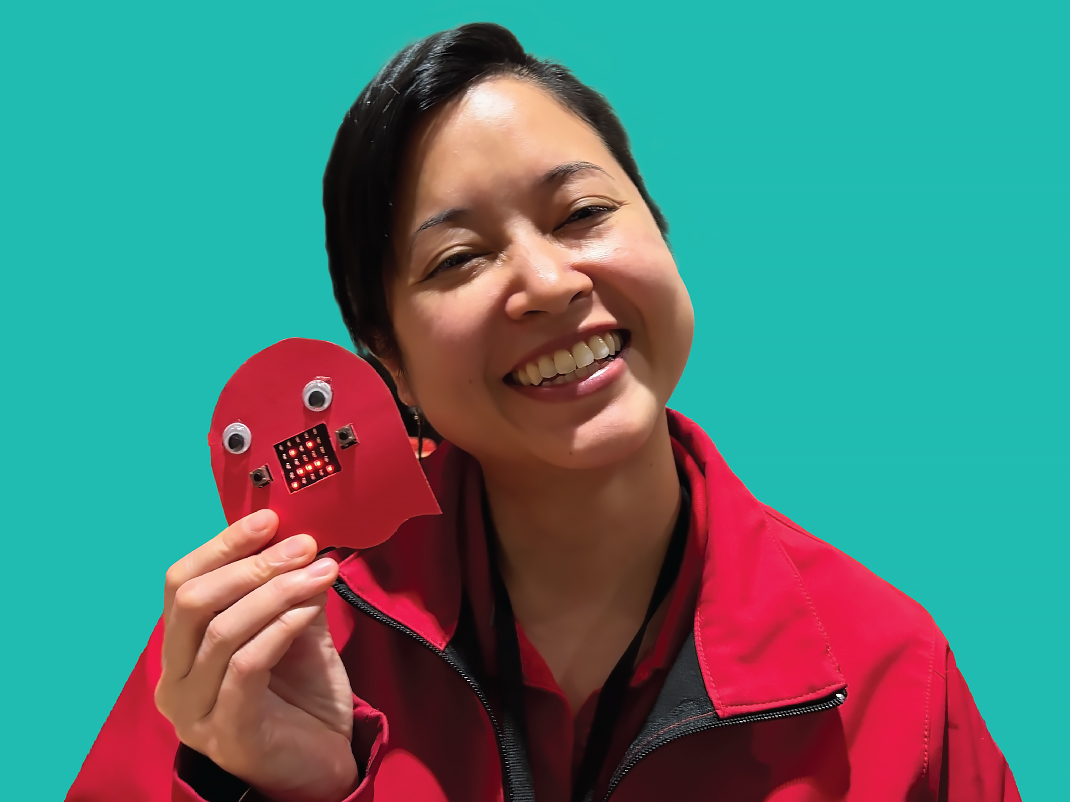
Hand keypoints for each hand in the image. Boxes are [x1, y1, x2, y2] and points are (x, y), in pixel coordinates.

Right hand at [155, 509, 358, 801]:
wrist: (322, 765)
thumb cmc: (301, 698)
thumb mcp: (294, 633)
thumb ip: (288, 591)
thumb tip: (300, 538)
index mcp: (181, 651)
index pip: (182, 584)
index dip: (223, 545)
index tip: (269, 517)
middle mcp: (175, 681)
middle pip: (193, 602)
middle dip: (252, 564)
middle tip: (303, 544)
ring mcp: (195, 712)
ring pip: (222, 631)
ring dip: (276, 591)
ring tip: (320, 570)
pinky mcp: (227, 733)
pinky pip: (247, 666)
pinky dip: (280, 627)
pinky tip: (310, 608)